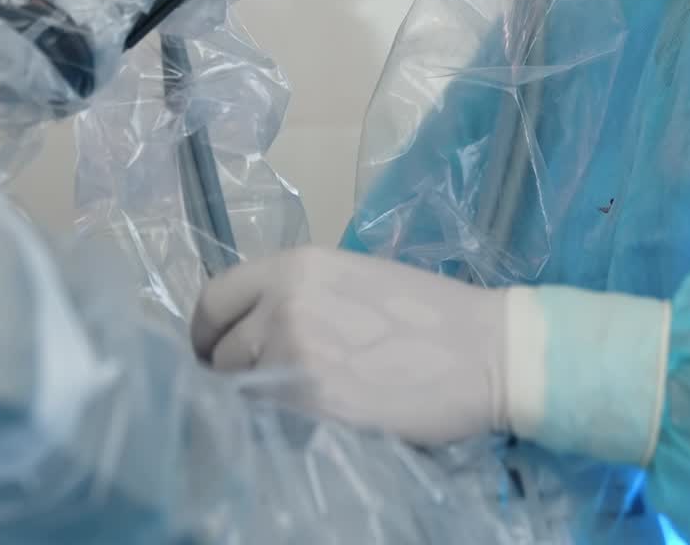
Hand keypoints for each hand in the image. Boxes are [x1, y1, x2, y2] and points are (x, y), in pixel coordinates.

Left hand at [190, 245, 510, 445]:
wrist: (485, 350)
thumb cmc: (429, 311)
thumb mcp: (352, 278)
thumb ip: (299, 296)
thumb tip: (256, 327)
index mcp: (295, 266)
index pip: (214, 297)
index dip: (204, 330)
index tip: (210, 350)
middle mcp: (284, 305)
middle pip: (221, 351)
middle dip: (230, 372)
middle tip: (254, 387)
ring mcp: (295, 357)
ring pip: (241, 391)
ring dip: (255, 400)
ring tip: (291, 404)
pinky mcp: (314, 405)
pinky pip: (272, 420)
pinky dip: (280, 424)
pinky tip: (309, 421)